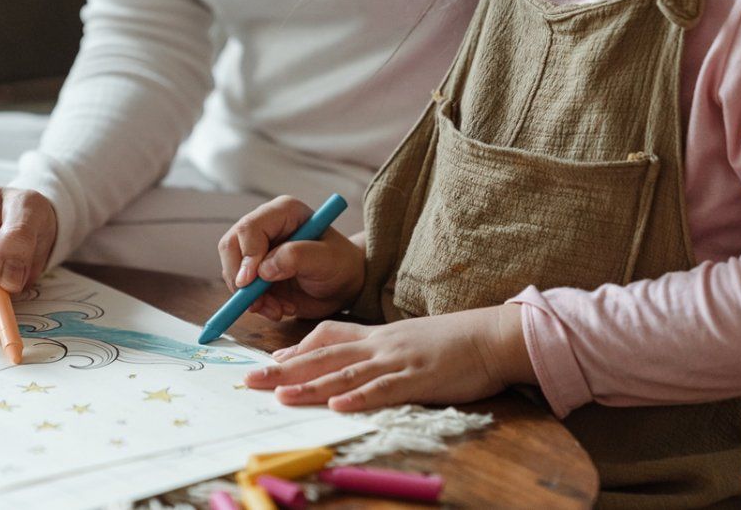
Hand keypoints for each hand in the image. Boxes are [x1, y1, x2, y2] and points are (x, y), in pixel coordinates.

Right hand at [217, 196, 364, 321]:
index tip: (250, 282)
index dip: (246, 255)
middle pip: (230, 247)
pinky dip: (256, 305)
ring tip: (279, 309)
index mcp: (283, 212)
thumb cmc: (340, 264)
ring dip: (251, 297)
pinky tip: (279, 309)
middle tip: (258, 303)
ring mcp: (257, 250)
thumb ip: (296, 257)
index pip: (249, 228)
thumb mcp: (326, 259)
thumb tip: (262, 269)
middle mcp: (265, 227)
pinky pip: (241, 290)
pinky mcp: (254, 272)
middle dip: (241, 279)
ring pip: (232, 271)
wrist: (343, 285)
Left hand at [245, 305, 534, 410]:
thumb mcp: (404, 341)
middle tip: (250, 381)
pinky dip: (360, 397)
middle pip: (324, 355)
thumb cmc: (449, 343)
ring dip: (311, 384)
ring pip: (346, 373)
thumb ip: (372, 351)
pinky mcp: (419, 377)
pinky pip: (385, 389)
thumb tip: (341, 370)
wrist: (491, 335)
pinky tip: (339, 405)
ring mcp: (398, 360)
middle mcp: (379, 345)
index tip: (266, 362)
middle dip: (284, 369)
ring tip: (281, 394)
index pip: (326, 337)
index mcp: (376, 335)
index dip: (295, 350)